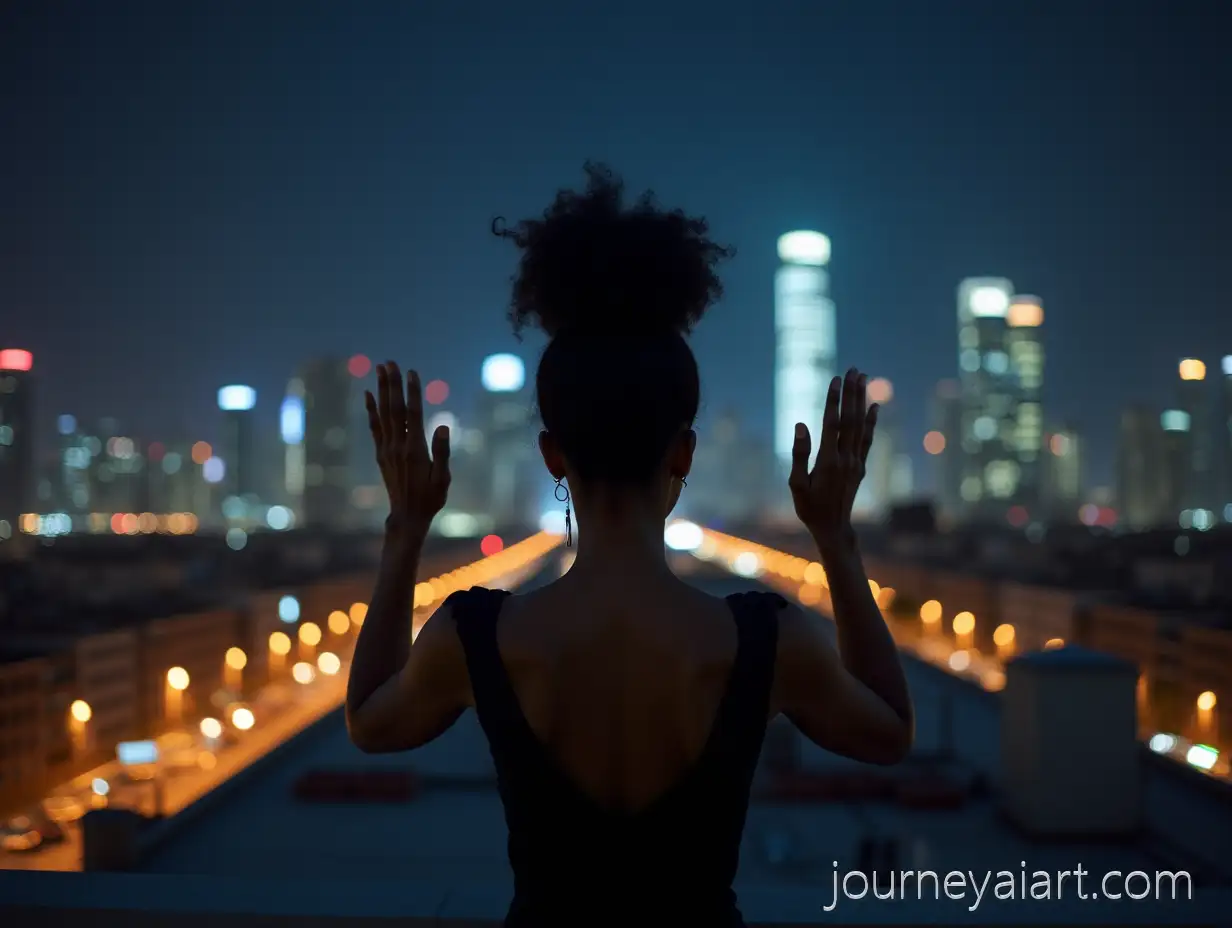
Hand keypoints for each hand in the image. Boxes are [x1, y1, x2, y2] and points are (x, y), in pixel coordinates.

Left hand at [365, 362, 450, 536]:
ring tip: (380, 369)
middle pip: (394, 409)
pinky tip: (368, 395)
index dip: (412, 392)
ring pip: (383, 414)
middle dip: (392, 384)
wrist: (407, 516)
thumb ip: (442, 452)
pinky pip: (374, 427)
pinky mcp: (381, 454)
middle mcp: (397, 446)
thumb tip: (443, 426)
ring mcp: (387, 449)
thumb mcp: (443, 479)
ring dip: (381, 390)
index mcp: (415, 450)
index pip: (413, 414)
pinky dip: (370, 410)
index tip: (411, 372)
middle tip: (389, 362)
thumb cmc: (430, 498)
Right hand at [788, 368, 877, 553]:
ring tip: (864, 378)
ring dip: (862, 400)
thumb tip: (801, 425)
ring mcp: (856, 462)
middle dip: (852, 393)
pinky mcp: (861, 466)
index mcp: (828, 461)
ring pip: (861, 425)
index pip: (832, 424)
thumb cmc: (810, 508)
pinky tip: (875, 406)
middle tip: (854, 369)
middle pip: (850, 419)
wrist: (833, 528)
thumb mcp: (797, 485)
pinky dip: (872, 421)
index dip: (834, 400)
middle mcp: (846, 458)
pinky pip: (868, 439)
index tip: (835, 379)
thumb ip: (800, 454)